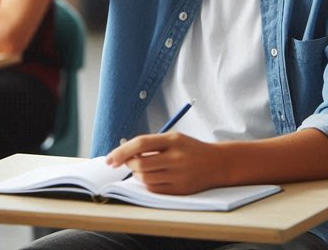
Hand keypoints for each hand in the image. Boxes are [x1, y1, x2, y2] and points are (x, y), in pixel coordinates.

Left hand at [105, 132, 225, 194]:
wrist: (217, 163)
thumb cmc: (191, 149)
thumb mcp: (175, 139)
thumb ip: (153, 145)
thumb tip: (125, 155)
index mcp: (173, 140)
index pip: (141, 143)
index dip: (122, 151)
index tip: (110, 159)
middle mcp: (176, 157)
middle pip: (140, 163)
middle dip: (128, 164)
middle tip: (127, 163)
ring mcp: (178, 174)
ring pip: (145, 178)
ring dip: (137, 175)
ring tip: (142, 169)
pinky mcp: (180, 189)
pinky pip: (154, 189)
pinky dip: (147, 184)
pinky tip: (151, 177)